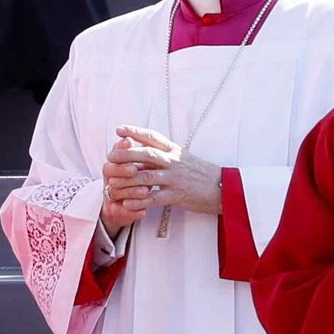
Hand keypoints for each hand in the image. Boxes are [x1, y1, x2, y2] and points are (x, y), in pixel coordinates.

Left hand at [107, 125, 227, 225]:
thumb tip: (145, 146)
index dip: (134, 132)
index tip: (118, 129)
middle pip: (146, 154)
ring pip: (146, 178)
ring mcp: (175, 178)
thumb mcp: (184, 157)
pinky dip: (139, 201)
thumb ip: (166, 152)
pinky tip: (126, 204)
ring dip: (127, 182)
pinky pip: (154, 198)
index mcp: (174, 150)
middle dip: (125, 155)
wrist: (224, 188)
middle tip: (109, 158)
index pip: (153, 137)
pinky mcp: (178, 195)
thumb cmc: (200, 173)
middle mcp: (174, 161)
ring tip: (112, 185)